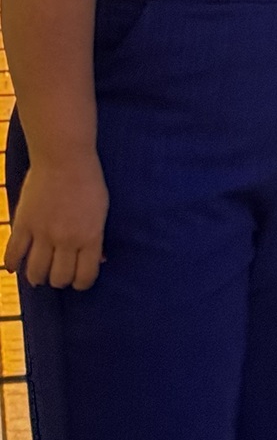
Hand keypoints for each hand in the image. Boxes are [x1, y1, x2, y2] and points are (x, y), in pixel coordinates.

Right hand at [4, 155, 108, 290]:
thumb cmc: (88, 180)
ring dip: (37, 276)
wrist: (63, 156)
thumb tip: (98, 259)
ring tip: (39, 273)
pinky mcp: (23, 223)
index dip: (81, 283)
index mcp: (90, 236)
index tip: (78, 279)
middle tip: (58, 273)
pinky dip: (12, 263)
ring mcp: (42, 233)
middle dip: (60, 279)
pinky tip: (14, 267)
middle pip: (59, 278)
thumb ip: (96, 237)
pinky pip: (13, 253)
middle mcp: (66, 239)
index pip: (85, 277)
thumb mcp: (101, 210)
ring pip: (36, 272)